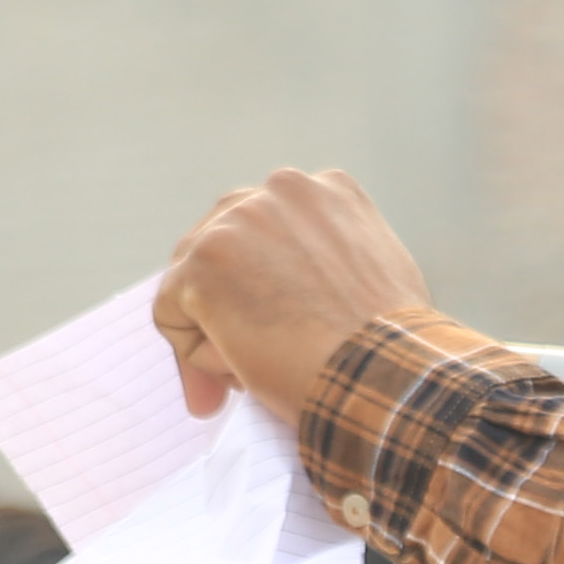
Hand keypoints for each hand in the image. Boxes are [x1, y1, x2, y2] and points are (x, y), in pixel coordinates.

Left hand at [157, 171, 441, 427]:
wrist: (384, 375)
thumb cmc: (390, 349)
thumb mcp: (377, 276)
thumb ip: (333, 261)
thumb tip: (292, 293)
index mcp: (328, 189)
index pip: (267, 230)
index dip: (262, 286)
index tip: (275, 332)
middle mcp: (281, 188)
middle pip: (222, 245)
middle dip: (228, 304)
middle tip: (246, 364)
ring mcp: (237, 221)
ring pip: (195, 282)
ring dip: (216, 330)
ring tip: (255, 371)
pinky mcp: (202, 263)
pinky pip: (173, 316)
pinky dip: (197, 356)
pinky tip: (242, 373)